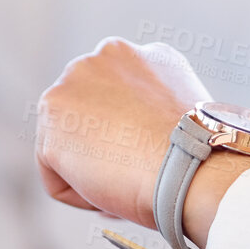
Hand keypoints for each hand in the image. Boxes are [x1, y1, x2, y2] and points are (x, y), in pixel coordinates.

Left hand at [36, 40, 245, 245]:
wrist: (192, 165)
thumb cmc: (197, 147)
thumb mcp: (175, 103)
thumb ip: (145, 104)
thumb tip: (131, 133)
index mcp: (128, 53)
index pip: (109, 96)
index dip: (127, 131)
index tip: (145, 152)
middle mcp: (94, 61)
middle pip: (83, 116)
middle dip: (101, 145)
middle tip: (132, 172)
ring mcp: (67, 92)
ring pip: (68, 145)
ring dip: (91, 170)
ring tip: (127, 183)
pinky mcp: (51, 133)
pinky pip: (57, 177)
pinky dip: (81, 195)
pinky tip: (112, 194)